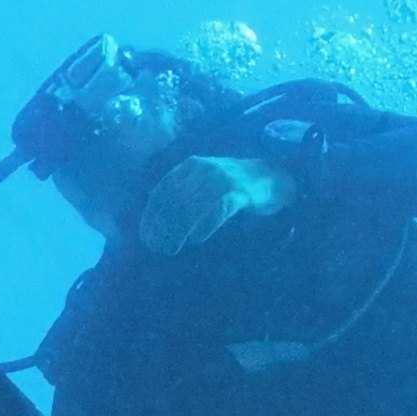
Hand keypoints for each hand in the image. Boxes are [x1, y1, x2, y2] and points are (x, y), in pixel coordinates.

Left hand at [136, 154, 290, 256]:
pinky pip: (217, 211)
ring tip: (171, 249)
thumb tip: (156, 223)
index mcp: (190, 166)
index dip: (151, 216)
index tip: (145, 236)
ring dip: (178, 231)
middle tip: (157, 248)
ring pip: (191, 207)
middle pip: (174, 201)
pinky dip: (204, 227)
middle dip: (162, 227)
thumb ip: (182, 195)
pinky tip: (196, 240)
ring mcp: (222, 180)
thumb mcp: (203, 182)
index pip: (162, 191)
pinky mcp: (240, 193)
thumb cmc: (232, 184)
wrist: (271, 176)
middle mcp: (204, 169)